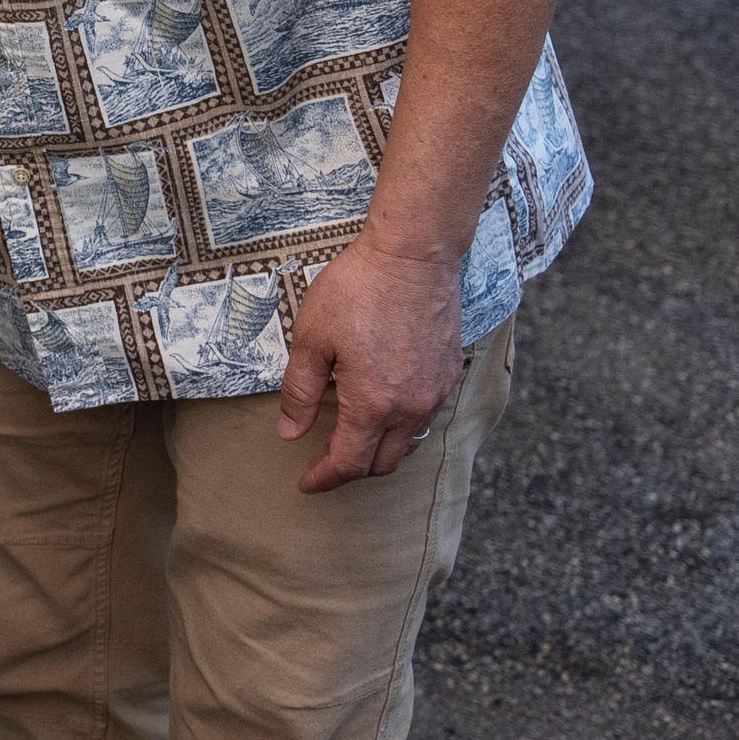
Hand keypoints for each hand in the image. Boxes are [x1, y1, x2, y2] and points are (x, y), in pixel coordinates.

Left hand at [278, 234, 466, 492]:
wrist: (413, 256)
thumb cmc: (357, 291)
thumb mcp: (311, 339)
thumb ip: (300, 392)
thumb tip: (289, 433)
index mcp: (373, 404)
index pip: (349, 463)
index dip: (324, 478)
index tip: (306, 483)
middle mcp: (411, 408)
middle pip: (382, 462)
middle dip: (351, 470)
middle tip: (324, 463)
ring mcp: (435, 392)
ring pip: (407, 442)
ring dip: (378, 450)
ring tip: (350, 439)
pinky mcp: (449, 373)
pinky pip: (424, 417)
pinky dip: (400, 426)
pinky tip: (381, 409)